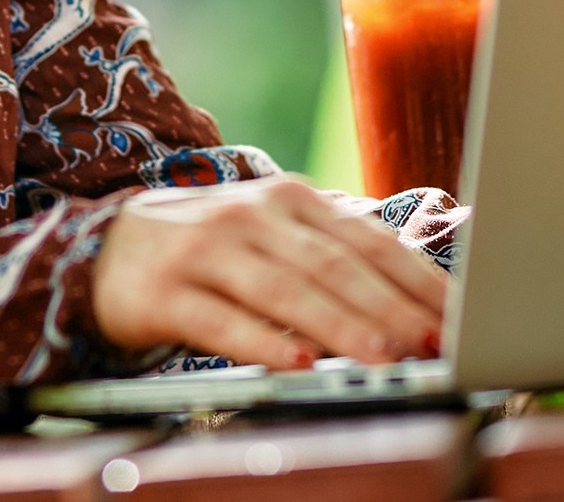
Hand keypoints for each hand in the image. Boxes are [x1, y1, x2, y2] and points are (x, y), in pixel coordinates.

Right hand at [89, 175, 448, 369]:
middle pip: (332, 265)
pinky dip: (264, 343)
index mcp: (288, 199)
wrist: (106, 249)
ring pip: (285, 290)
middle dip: (389, 307)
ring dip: (339, 326)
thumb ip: (331, 258)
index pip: (365, 239)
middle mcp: (250, 215)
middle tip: (432, 344)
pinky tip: (298, 364)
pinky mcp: (165, 292)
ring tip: (381, 356)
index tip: (457, 316)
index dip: (413, 278)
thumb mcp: (271, 236)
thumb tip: (415, 301)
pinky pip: (222, 322)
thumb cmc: (210, 250)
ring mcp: (205, 250)